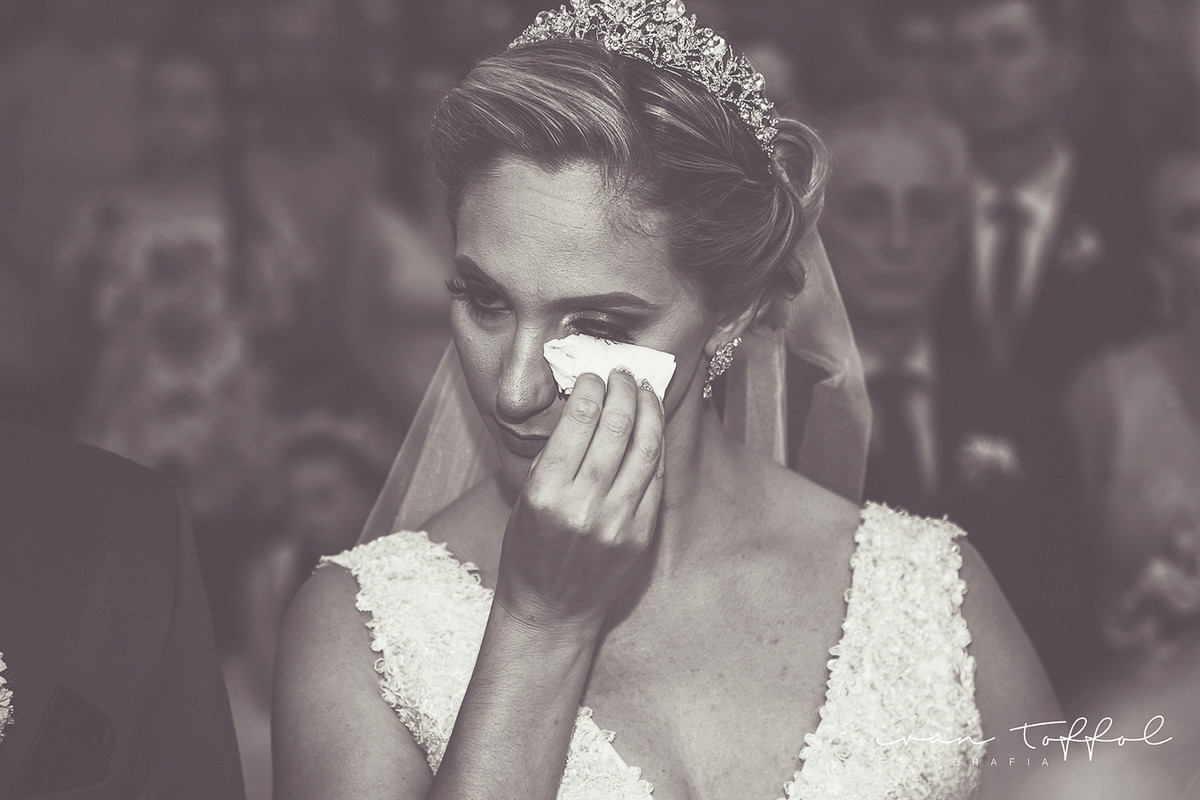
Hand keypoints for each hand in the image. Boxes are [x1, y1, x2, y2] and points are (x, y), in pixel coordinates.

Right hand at [493, 369, 664, 638]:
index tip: (594, 376)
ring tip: (645, 389)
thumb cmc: (530, 551)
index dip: (592, 388)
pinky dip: (656, 446)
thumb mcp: (526, 498)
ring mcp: (617, 523)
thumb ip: (556, 455)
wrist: (551, 610)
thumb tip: (587, 406)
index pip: (579, 421)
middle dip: (624, 391)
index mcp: (546, 492)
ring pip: (645, 449)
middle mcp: (583, 506)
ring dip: (648, 411)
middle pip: (617, 428)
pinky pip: (655, 480)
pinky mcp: (641, 536)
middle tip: (624, 374)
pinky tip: (652, 427)